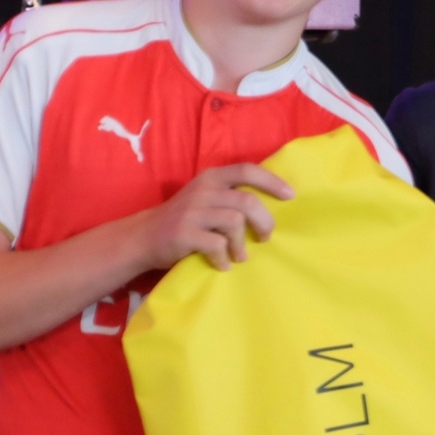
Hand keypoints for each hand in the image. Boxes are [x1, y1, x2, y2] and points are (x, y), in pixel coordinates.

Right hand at [137, 163, 293, 271]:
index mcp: (211, 177)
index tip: (290, 196)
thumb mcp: (205, 198)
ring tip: (239, 256)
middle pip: (247, 201)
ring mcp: (192, 211)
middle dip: (263, 221)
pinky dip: (224, 258)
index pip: (247, 171)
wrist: (143, 237)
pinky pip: (216, 245)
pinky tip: (222, 264)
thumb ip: (230, 196)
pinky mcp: (184, 233)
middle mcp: (203, 190)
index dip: (271, 182)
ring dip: (242, 244)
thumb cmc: (184, 219)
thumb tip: (271, 207)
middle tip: (265, 237)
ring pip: (235, 223)